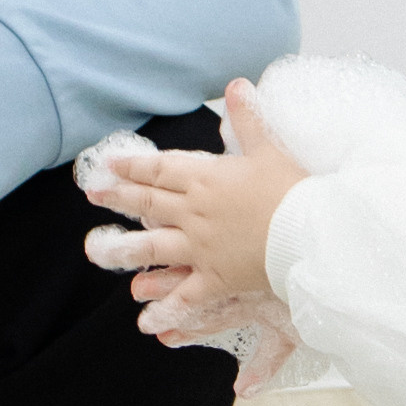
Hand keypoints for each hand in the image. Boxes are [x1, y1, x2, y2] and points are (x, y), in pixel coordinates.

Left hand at [82, 82, 305, 307]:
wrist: (312, 232)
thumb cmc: (294, 189)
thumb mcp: (270, 148)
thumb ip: (249, 118)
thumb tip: (237, 84)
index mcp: (207, 179)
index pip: (161, 169)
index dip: (133, 165)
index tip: (110, 164)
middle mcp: (195, 212)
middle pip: (148, 202)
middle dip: (118, 197)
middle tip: (93, 194)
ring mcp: (201, 247)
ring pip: (152, 247)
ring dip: (122, 249)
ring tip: (97, 251)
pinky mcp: (216, 278)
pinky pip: (184, 296)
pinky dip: (164, 308)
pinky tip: (144, 320)